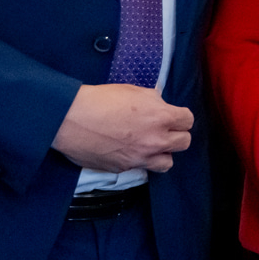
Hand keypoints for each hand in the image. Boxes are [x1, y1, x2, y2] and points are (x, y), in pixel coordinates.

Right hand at [52, 84, 193, 173]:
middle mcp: (155, 140)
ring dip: (162, 153)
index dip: (181, 117)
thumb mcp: (133, 91)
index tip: (173, 116)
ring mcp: (140, 158)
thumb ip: (153, 100)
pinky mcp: (123, 168)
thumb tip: (159, 105)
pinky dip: (139, 160)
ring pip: (167, 163)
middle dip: (177, 134)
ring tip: (151, 145)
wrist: (70, 119)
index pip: (188, 120)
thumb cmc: (99, 100)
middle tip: (164, 130)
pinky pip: (141, 168)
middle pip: (184, 143)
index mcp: (160, 117)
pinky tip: (128, 150)